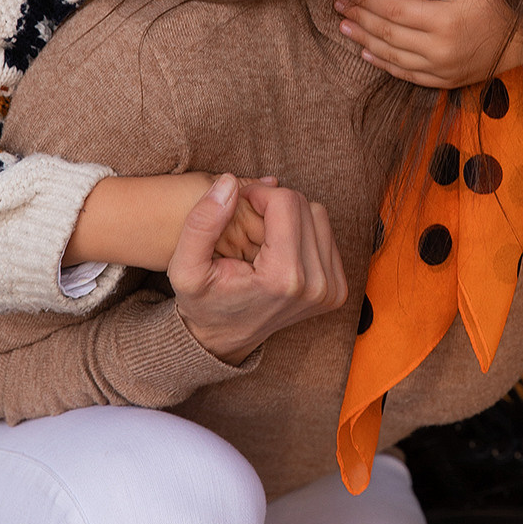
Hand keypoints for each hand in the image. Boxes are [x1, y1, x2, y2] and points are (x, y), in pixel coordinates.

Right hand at [168, 174, 346, 364]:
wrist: (224, 340)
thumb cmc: (203, 302)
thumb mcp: (185, 267)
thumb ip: (202, 222)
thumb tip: (230, 183)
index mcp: (283, 278)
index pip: (286, 202)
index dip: (258, 194)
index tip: (239, 206)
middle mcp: (316, 285)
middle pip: (304, 206)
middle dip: (273, 203)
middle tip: (248, 221)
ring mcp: (331, 290)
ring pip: (319, 216)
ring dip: (289, 216)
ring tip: (262, 235)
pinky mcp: (337, 290)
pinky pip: (326, 235)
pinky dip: (302, 231)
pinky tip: (278, 247)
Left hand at [335, 0, 522, 87]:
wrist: (517, 46)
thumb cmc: (495, 7)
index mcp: (445, 21)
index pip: (394, 9)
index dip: (368, 0)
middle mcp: (438, 48)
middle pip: (386, 31)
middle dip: (359, 17)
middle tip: (338, 6)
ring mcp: (438, 68)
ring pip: (390, 54)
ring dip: (363, 40)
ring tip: (344, 26)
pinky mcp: (440, 81)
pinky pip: (403, 73)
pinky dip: (382, 63)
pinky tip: (365, 52)